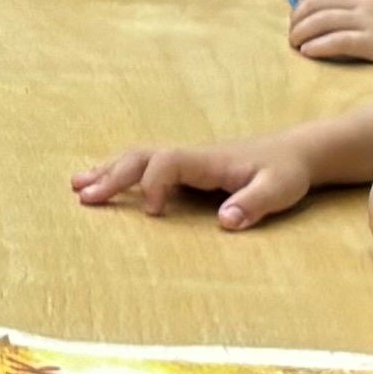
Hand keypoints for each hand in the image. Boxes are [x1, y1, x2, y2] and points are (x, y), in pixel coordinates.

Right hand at [74, 136, 313, 229]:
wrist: (296, 152)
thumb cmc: (287, 172)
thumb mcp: (279, 189)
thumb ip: (254, 204)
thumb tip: (225, 222)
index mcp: (209, 161)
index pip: (168, 162)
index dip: (154, 183)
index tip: (154, 213)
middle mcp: (192, 157)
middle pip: (142, 157)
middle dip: (111, 177)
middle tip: (82, 197)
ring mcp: (187, 161)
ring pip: (139, 158)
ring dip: (108, 171)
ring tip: (75, 185)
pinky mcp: (187, 170)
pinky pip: (147, 166)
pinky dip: (119, 172)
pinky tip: (101, 181)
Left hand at [287, 0, 372, 67]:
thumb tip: (359, 5)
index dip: (307, 3)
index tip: (299, 15)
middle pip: (317, 4)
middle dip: (298, 18)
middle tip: (291, 32)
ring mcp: (369, 20)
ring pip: (321, 22)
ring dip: (301, 33)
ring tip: (294, 44)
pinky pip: (337, 42)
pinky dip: (318, 46)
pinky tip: (308, 52)